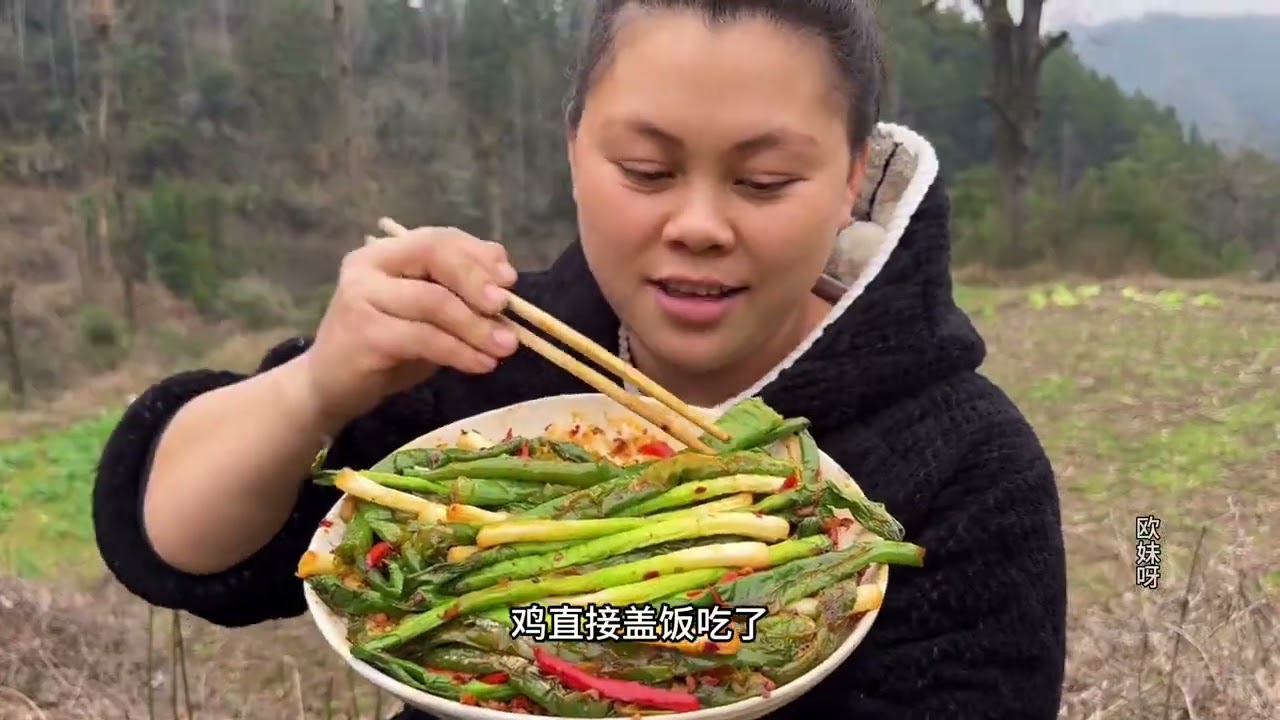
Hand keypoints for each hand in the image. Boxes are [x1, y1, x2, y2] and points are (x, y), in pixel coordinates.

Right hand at [297, 226, 520, 429]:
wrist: (329, 387)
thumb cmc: (384, 348)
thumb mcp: (426, 314)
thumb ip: (456, 291)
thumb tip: (505, 275)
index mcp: (384, 253)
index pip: (436, 238)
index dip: (476, 254)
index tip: (510, 279)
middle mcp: (368, 266)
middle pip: (433, 255)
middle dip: (477, 280)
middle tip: (507, 308)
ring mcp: (361, 298)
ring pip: (433, 302)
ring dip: (476, 326)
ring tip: (505, 347)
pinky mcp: (364, 335)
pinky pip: (425, 339)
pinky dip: (460, 352)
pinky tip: (482, 364)